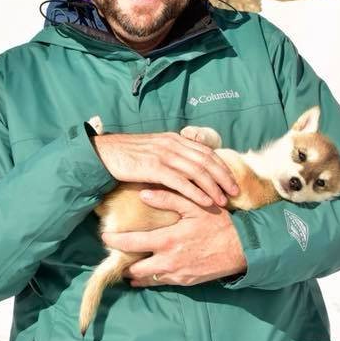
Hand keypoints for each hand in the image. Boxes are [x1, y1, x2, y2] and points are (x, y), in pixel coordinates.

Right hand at [91, 132, 238, 206]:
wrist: (104, 154)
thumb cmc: (128, 156)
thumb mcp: (154, 151)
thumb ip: (171, 157)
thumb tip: (188, 169)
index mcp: (174, 139)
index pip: (205, 151)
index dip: (222, 166)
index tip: (232, 180)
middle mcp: (172, 144)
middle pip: (206, 161)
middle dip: (223, 177)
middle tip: (235, 192)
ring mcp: (163, 155)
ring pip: (197, 171)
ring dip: (213, 187)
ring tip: (223, 200)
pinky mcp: (154, 167)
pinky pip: (180, 181)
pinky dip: (195, 192)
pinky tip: (204, 201)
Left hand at [102, 189, 246, 286]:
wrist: (243, 248)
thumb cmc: (219, 223)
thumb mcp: (194, 205)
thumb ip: (168, 198)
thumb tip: (143, 193)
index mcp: (168, 240)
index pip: (132, 244)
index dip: (115, 241)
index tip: (105, 237)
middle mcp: (169, 261)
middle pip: (135, 269)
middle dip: (122, 264)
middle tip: (113, 255)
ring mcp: (178, 274)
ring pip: (147, 279)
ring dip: (135, 273)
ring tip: (127, 265)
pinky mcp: (186, 282)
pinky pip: (162, 283)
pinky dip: (151, 278)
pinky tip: (147, 272)